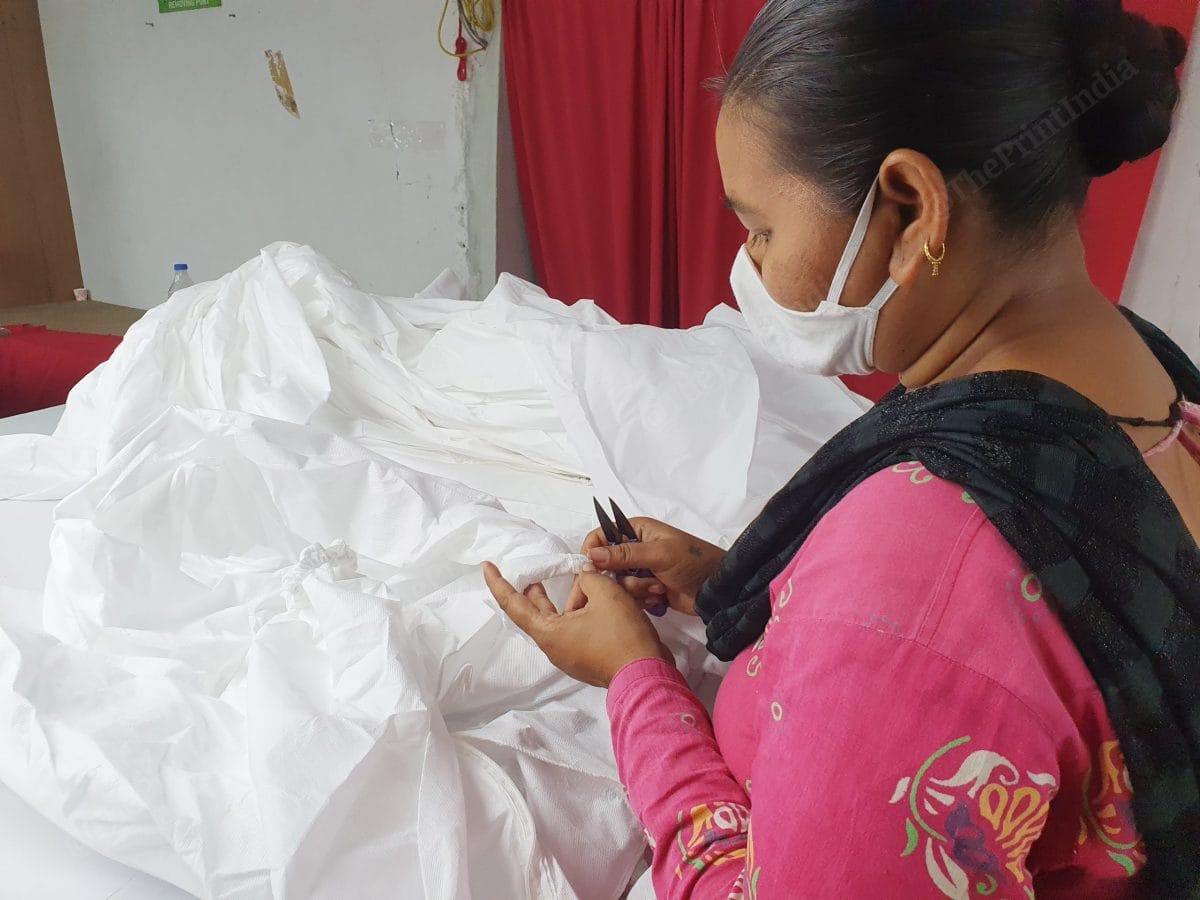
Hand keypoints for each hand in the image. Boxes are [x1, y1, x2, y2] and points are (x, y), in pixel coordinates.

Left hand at [481, 561, 674, 687]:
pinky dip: (587, 609)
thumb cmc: (621, 636)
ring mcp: (573, 654)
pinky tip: (603, 594)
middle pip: (540, 611)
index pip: (514, 604)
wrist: (647, 675)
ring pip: (566, 617)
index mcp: (549, 633)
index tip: (487, 567)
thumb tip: (585, 576)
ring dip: (576, 596)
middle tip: (536, 568)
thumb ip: (589, 578)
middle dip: (541, 587)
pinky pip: (581, 628)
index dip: (499, 583)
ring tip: (588, 575)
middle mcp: (555, 646)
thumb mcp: (605, 595)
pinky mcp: (590, 657)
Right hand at [566, 518, 724, 616]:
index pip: (603, 534)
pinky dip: (643, 599)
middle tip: (641, 579)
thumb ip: (625, 555)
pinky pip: (630, 596)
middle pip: (607, 563)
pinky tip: (660, 597)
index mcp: (637, 530)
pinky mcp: (647, 589)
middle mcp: (636, 548)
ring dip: (637, 589)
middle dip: (621, 576)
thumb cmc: (693, 562)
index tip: (590, 567)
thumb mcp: (659, 554)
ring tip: (658, 588)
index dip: (593, 550)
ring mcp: (641, 570)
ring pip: (618, 583)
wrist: (718, 590)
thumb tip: (592, 555)